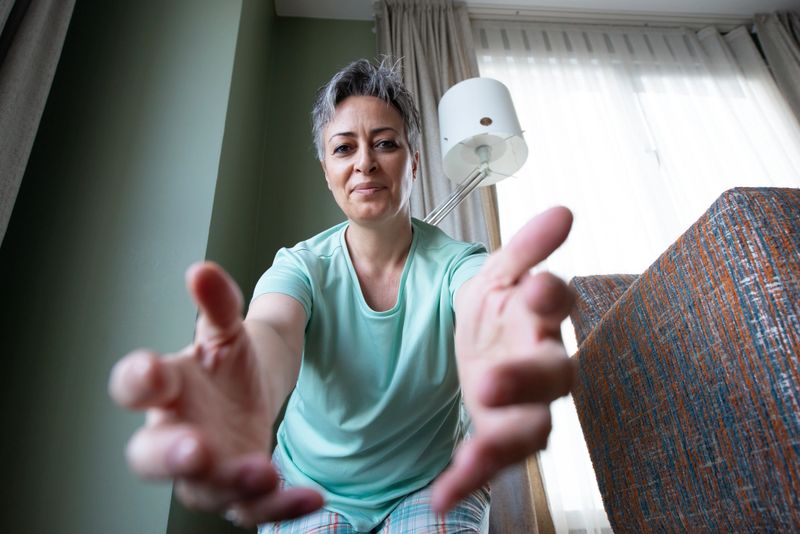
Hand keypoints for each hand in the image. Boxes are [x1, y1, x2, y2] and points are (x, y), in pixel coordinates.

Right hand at [108, 263, 322, 526]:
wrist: (251, 391)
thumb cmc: (225, 364)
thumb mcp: (227, 330)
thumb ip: (218, 304)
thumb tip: (202, 270)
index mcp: (167, 389)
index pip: (135, 387)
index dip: (137, 380)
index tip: (150, 369)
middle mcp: (176, 433)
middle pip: (152, 456)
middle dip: (172, 456)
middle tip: (195, 450)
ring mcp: (206, 468)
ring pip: (205, 489)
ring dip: (232, 484)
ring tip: (263, 472)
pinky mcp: (238, 490)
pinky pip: (253, 507)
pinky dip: (281, 505)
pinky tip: (311, 495)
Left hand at [432, 206, 575, 511]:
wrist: (478, 346)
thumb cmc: (497, 310)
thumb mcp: (497, 274)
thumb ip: (525, 248)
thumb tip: (563, 211)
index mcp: (539, 317)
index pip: (556, 305)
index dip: (552, 298)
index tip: (539, 287)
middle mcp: (541, 363)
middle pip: (552, 377)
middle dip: (524, 380)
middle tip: (488, 382)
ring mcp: (523, 405)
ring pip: (531, 429)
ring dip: (503, 442)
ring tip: (473, 456)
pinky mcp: (499, 434)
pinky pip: (490, 461)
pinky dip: (468, 479)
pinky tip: (441, 495)